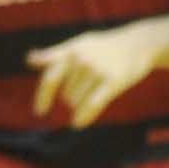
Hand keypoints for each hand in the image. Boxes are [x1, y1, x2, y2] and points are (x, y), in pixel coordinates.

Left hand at [27, 22, 161, 129]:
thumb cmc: (105, 46)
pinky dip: (84, 116)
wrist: (139, 43)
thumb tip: (29, 60)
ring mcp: (96, 71)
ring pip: (78, 101)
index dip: (42, 97)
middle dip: (73, 97)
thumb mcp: (79, 44)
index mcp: (71, 51)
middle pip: (66, 95)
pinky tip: (78, 124)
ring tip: (97, 90)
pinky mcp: (112, 82)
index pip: (50, 77)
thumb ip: (54, 54)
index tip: (39, 113)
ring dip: (82, 104)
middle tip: (90, 86)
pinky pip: (92, 104)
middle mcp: (81, 60)